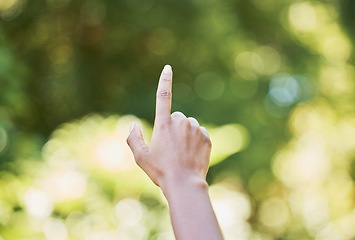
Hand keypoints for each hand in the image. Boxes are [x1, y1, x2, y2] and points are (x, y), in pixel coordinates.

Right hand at [126, 65, 211, 188]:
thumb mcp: (141, 157)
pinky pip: (199, 133)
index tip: (168, 68)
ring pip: (189, 126)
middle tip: (170, 148)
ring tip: (182, 153)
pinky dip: (196, 141)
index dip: (165, 81)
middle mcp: (181, 122)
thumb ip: (133, 138)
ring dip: (185, 134)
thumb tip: (132, 124)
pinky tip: (192, 154)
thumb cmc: (160, 171)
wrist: (185, 184)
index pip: (163, 96)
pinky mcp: (206, 137)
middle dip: (173, 128)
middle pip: (176, 118)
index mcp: (164, 124)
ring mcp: (195, 129)